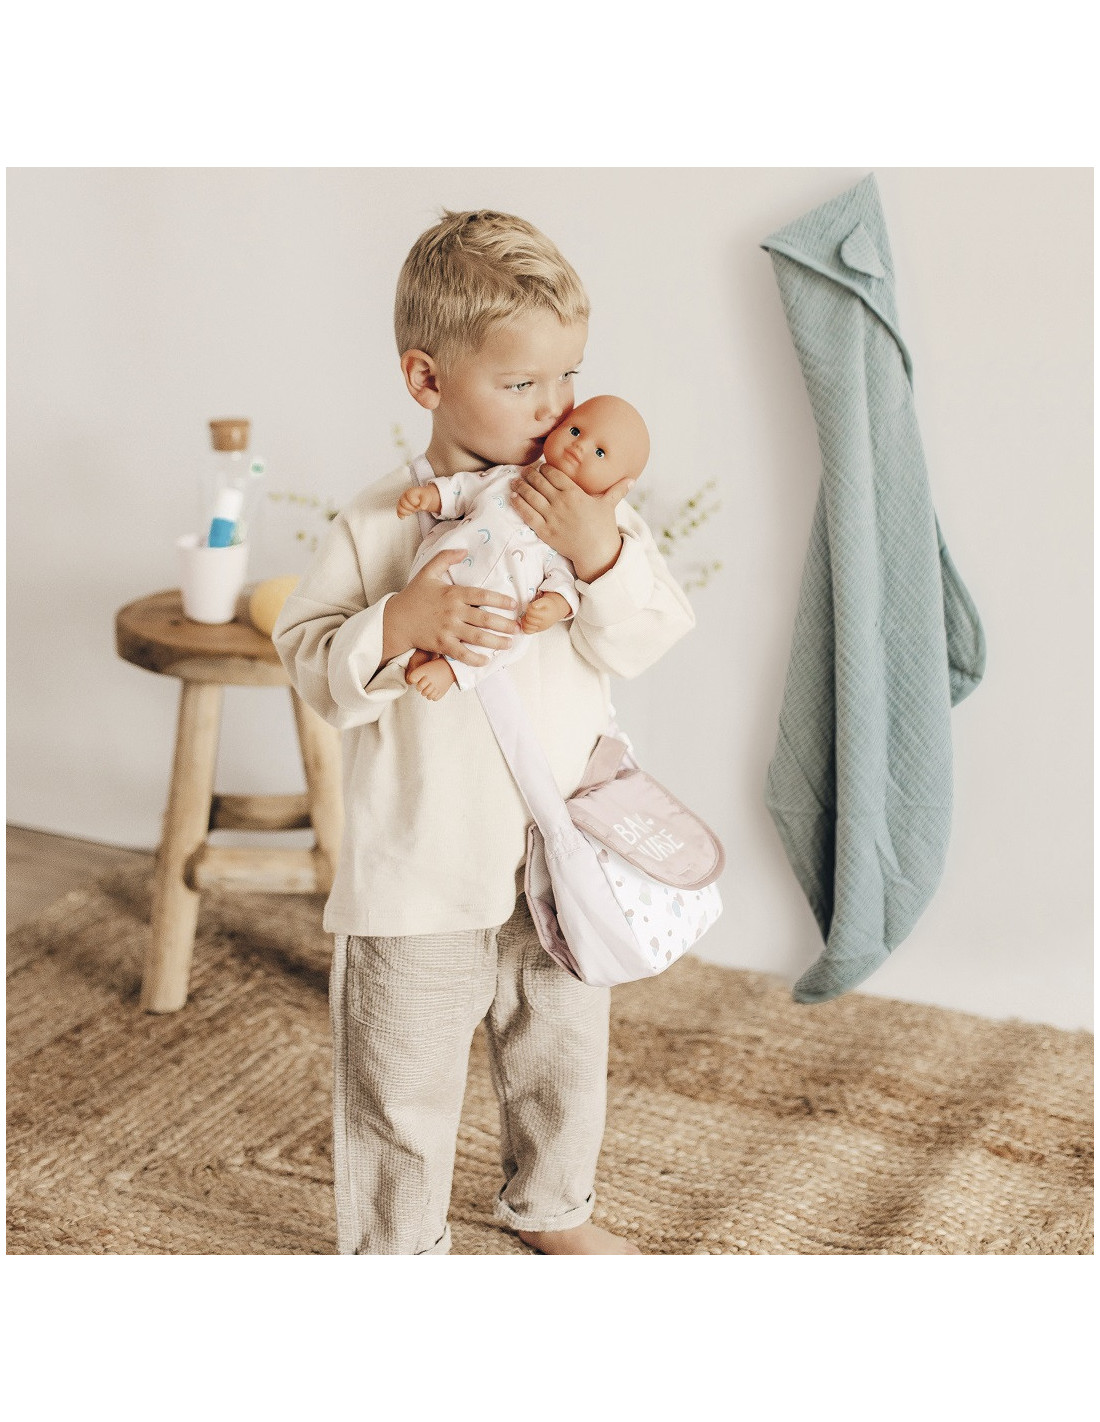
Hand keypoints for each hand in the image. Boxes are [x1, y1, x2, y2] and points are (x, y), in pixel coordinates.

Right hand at [382, 549, 518, 665]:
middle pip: (485, 619)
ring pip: (477, 637)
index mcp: (453, 593)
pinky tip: (486, 660)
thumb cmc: (414, 596)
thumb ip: (445, 558)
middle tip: (519, 628)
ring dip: (496, 642)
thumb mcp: (427, 572)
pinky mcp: (441, 644)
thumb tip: (464, 550)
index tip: (514, 605)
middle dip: (505, 625)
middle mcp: (453, 612)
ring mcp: (447, 629)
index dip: (501, 600)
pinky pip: (462, 654)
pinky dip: (475, 659)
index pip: (482, 596)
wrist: (395, 620)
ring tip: (510, 643)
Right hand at [397, 484, 441, 518]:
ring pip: (400, 508)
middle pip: (404, 504)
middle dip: (412, 507)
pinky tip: (403, 517)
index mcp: (410, 491)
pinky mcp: (401, 507)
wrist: (422, 498)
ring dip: (407, 512)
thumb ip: (425, 501)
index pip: (409, 497)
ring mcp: (401, 501)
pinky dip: (401, 515)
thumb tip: (422, 507)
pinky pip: (398, 512)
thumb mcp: (427, 497)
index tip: (419, 502)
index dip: (415, 502)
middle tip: (417, 507)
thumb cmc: (423, 496)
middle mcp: (404, 495)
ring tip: (413, 510)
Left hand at [511, 462, 631, 581]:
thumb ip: (617, 490)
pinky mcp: (545, 531)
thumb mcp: (609, 505)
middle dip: (529, 475)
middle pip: (539, 482)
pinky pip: (527, 514)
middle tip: (524, 472)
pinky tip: (513, 498)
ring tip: (514, 482)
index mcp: (575, 493)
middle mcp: (561, 502)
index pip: (554, 474)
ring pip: (530, 496)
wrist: (596, 552)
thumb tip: (632, 480)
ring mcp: (552, 517)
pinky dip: (519, 504)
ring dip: (520, 486)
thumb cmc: (603, 528)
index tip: (540, 467)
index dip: (544, 468)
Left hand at [519, 591, 571, 634]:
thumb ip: (539, 602)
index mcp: (545, 615)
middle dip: (527, 613)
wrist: (554, 613)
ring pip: (527, 626)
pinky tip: (527, 621)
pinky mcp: (537, 630)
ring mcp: (540, 628)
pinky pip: (527, 631)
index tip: (531, 605)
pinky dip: (525, 626)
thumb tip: (533, 606)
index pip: (531, 612)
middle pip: (529, 619)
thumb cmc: (549, 606)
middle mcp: (543, 623)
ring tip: (528, 615)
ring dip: (525, 620)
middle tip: (530, 610)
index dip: (529, 607)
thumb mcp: (546, 601)